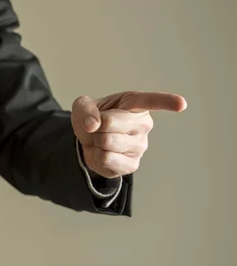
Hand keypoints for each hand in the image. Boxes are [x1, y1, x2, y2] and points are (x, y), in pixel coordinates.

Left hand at [71, 91, 186, 178]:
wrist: (88, 141)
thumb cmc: (92, 117)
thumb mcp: (83, 106)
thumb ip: (85, 109)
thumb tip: (93, 125)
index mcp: (134, 104)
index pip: (151, 101)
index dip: (166, 101)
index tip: (181, 104)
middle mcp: (143, 124)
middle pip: (110, 122)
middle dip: (96, 125)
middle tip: (99, 126)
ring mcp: (141, 145)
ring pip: (107, 141)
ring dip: (96, 140)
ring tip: (102, 139)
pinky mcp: (133, 164)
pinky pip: (108, 159)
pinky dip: (97, 156)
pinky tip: (104, 153)